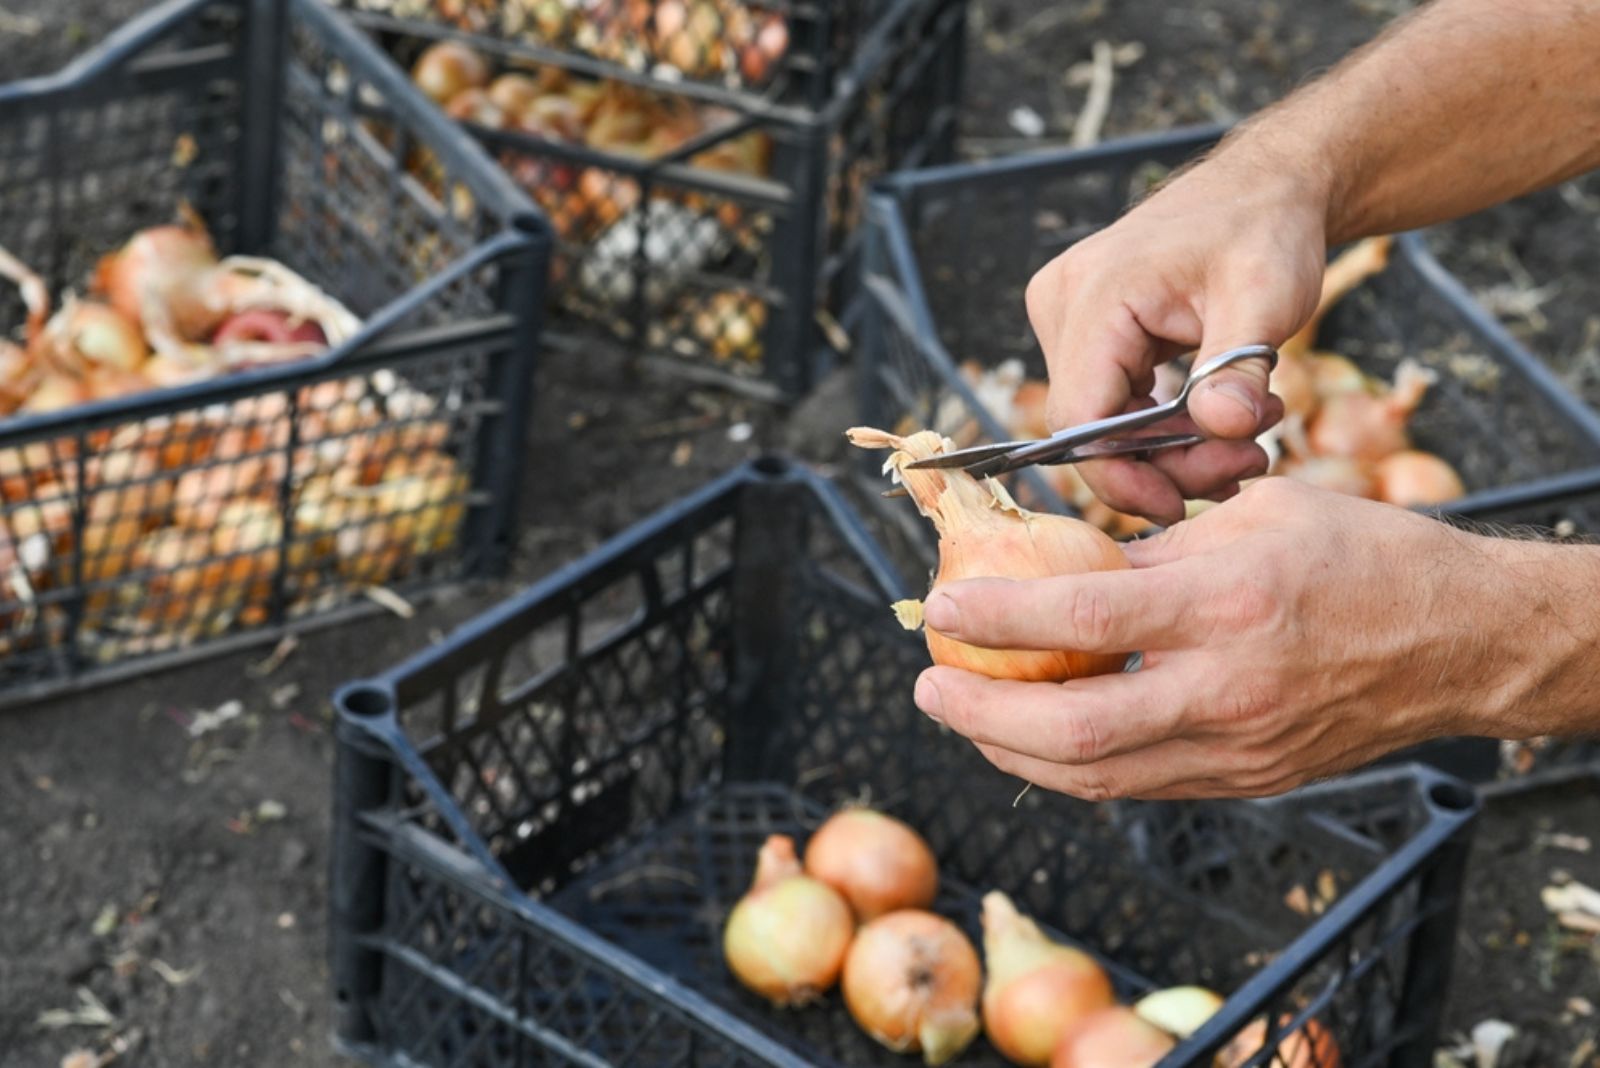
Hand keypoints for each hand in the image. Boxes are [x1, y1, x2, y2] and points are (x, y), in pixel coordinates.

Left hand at [910, 479, 1547, 799]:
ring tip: (966, 718)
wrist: (1458, 640)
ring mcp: (1238, 747)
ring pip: (1096, 778)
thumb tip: (1069, 571)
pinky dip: (1073, 768)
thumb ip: (1156, 551)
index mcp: (1228, 603)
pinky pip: (1138, 785)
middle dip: (979, 718)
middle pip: (1073, 733)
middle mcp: (1228, 688)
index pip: (1084, 619)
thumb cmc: (1362, 557)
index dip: (998, 618)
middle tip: (929, 689)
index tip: (943, 609)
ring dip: (1012, 754)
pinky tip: (1036, 742)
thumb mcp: (1254, 514)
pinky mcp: (1247, 779)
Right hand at [1025, 144, 1330, 523]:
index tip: (1181, 505)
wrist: (1264, 189)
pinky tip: (1217, 424)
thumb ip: (1239, 366)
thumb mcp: (1267, 297)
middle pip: (1091, 427)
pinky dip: (1162, 426)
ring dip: (1172, 448)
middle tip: (1246, 464)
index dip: (1121, 474)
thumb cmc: (1263, 229)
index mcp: (1096, 294)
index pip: (1080, 416)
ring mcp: (1067, 317)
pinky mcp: (1085, 331)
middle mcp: (1063, 304)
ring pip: (1102, 422)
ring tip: (1248, 437)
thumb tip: (1225, 429)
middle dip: (1165, 463)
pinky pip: (1110, 401)